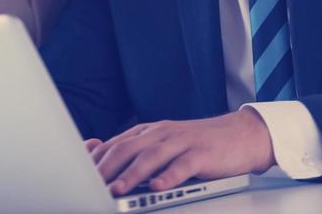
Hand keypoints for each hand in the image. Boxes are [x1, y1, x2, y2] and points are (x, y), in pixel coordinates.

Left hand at [85, 110, 273, 195]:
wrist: (240, 135)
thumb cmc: (198, 144)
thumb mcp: (164, 142)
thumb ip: (136, 149)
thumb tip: (101, 153)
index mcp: (151, 131)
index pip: (118, 143)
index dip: (99, 159)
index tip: (81, 175)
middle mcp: (163, 133)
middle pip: (130, 148)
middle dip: (109, 167)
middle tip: (93, 185)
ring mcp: (182, 142)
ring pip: (152, 156)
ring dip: (133, 173)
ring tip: (118, 189)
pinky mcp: (202, 154)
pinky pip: (183, 166)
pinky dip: (168, 176)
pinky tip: (157, 187)